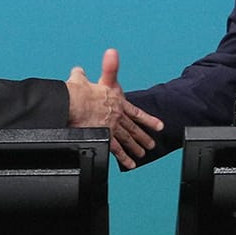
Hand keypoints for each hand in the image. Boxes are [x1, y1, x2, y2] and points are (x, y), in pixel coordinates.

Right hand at [66, 47, 162, 166]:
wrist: (76, 102)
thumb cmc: (81, 91)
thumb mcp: (86, 78)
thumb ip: (83, 75)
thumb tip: (79, 70)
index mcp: (117, 101)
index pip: (137, 112)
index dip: (149, 120)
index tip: (159, 126)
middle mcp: (118, 115)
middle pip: (134, 129)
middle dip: (144, 137)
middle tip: (151, 144)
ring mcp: (113, 127)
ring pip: (128, 140)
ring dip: (136, 148)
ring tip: (142, 154)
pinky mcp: (105, 136)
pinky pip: (116, 150)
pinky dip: (124, 158)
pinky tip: (130, 164)